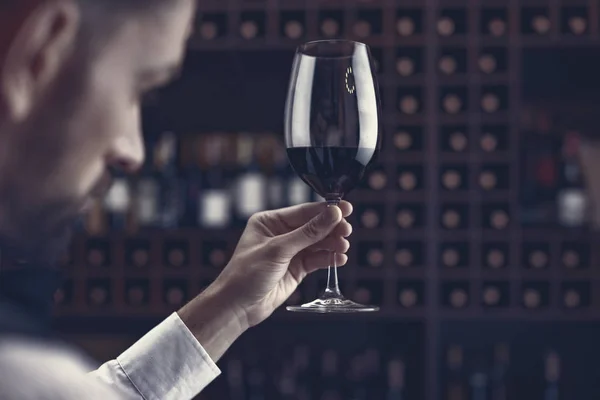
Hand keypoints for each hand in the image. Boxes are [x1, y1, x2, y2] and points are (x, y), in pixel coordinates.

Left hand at [211, 201, 352, 326]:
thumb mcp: (278, 250)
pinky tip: (339, 259)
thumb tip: (332, 214)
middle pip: (313, 227)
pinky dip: (328, 259)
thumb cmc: (246, 274)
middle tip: (347, 230)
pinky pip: (316, 260)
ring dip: (332, 244)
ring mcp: (289, 252)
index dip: (325, 210)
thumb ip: (308, 233)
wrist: (237, 307)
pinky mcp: (296, 269)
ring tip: (343, 246)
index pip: (303, 212)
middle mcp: (280, 234)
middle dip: (331, 228)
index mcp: (269, 222)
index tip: (345, 209)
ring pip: (317, 243)